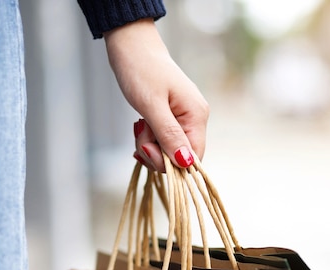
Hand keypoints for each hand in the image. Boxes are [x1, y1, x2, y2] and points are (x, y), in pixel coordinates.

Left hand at [104, 18, 207, 168]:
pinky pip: (165, 139)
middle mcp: (196, 118)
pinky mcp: (175, 116)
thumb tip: (186, 163)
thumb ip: (169, 136)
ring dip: (151, 145)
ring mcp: (186, 117)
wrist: (132, 46)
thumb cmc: (141, 70)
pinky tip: (142, 127)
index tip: (145, 150)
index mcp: (197, 115)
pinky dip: (151, 138)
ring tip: (139, 125)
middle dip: (156, 152)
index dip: (170, 163)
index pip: (193, 157)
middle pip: (181, 156)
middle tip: (139, 134)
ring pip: (171, 149)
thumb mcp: (152, 106)